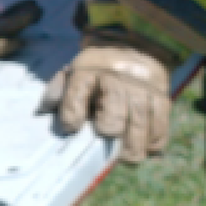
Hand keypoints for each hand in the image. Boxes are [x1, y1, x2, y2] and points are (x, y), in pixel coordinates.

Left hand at [40, 37, 171, 162]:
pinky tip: (146, 149)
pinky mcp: (161, 95)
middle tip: (107, 146)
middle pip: (114, 111)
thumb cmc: (94, 72)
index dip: (72, 114)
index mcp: (87, 71)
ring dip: (134, 145)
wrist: (131, 48)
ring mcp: (142, 86)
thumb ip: (56, 92)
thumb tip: (44, 110)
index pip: (77, 94)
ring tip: (126, 158)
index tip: (71, 128)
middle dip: (110, 131)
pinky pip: (160, 122)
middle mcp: (116, 77)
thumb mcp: (72, 74)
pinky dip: (154, 140)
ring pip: (140, 120)